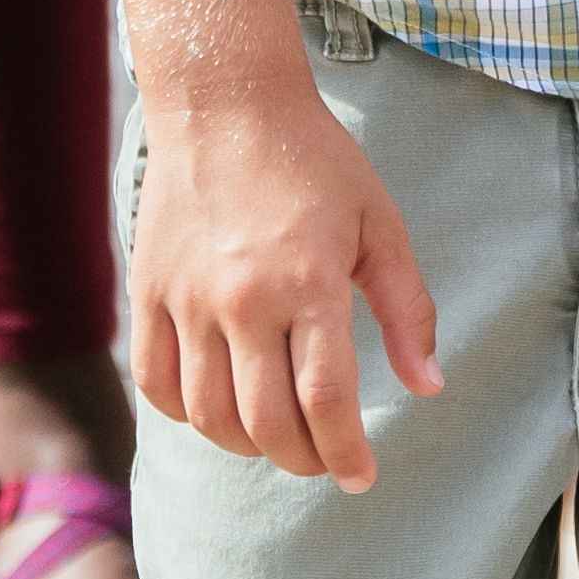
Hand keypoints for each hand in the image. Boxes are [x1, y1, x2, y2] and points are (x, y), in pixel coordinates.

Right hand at [126, 68, 435, 486]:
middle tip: (323, 457)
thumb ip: (407, 309)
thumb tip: (430, 386)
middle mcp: (242, 297)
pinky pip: (157, 383)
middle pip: (266, 421)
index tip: (360, 477)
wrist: (224, 101)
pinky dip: (188, 414)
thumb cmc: (313, 161)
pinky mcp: (148, 292)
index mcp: (307, 281)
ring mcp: (187, 297)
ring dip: (248, 443)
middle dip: (303, 458)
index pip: (326, 400)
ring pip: (209, 414)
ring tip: (277, 434)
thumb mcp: (378, 224)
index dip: (345, 452)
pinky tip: (219, 407)